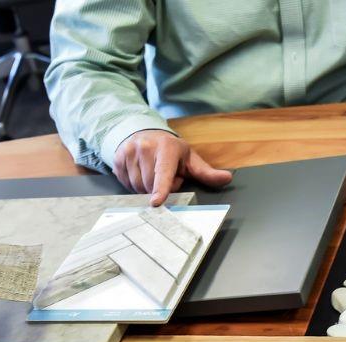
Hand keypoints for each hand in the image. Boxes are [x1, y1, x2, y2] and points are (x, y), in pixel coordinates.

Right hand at [114, 129, 232, 204]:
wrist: (144, 134)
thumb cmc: (171, 151)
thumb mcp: (190, 160)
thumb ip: (206, 173)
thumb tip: (227, 178)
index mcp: (167, 148)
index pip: (163, 173)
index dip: (161, 189)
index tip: (156, 202)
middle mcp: (146, 147)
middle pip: (150, 186)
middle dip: (158, 189)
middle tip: (164, 176)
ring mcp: (129, 151)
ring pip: (137, 186)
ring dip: (146, 188)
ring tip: (152, 173)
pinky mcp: (118, 158)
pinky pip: (125, 183)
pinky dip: (134, 184)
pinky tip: (140, 172)